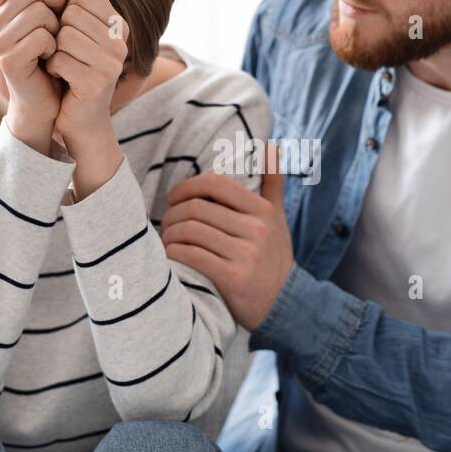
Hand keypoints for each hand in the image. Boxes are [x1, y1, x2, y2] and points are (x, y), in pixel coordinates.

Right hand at [0, 0, 66, 154]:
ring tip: (54, 45)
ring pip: (40, 12)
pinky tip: (51, 60)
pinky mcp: (9, 60)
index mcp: (2, 9)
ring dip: (58, 28)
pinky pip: (43, 37)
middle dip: (56, 0)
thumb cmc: (53, 59)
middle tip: (61, 22)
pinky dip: (55, 47)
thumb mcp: (52, 23)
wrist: (46, 101)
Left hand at [46, 0, 128, 194]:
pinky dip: (52, 69)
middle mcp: (120, 43)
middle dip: (58, 32)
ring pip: (65, 36)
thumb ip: (75, 7)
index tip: (70, 31)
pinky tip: (61, 79)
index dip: (67, 10)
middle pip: (73, 13)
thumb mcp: (79, 36)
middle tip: (65, 52)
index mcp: (118, 27)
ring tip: (63, 66)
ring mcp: (111, 64)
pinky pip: (59, 59)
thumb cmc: (74, 71)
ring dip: (54, 52)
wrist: (81, 119)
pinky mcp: (96, 83)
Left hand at [160, 145, 292, 330]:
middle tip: (166, 222)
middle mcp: (256, 230)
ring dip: (170, 235)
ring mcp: (246, 255)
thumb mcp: (278, 218)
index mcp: (262, 210)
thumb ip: (273, 183)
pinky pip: (192, 256)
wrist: (284, 304)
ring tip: (166, 240)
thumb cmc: (273, 257)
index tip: (175, 198)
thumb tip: (271, 146)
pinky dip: (174, 253)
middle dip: (173, 214)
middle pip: (198, 208)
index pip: (216, 184)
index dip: (188, 186)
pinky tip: (171, 256)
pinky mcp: (233, 278)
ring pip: (191, 231)